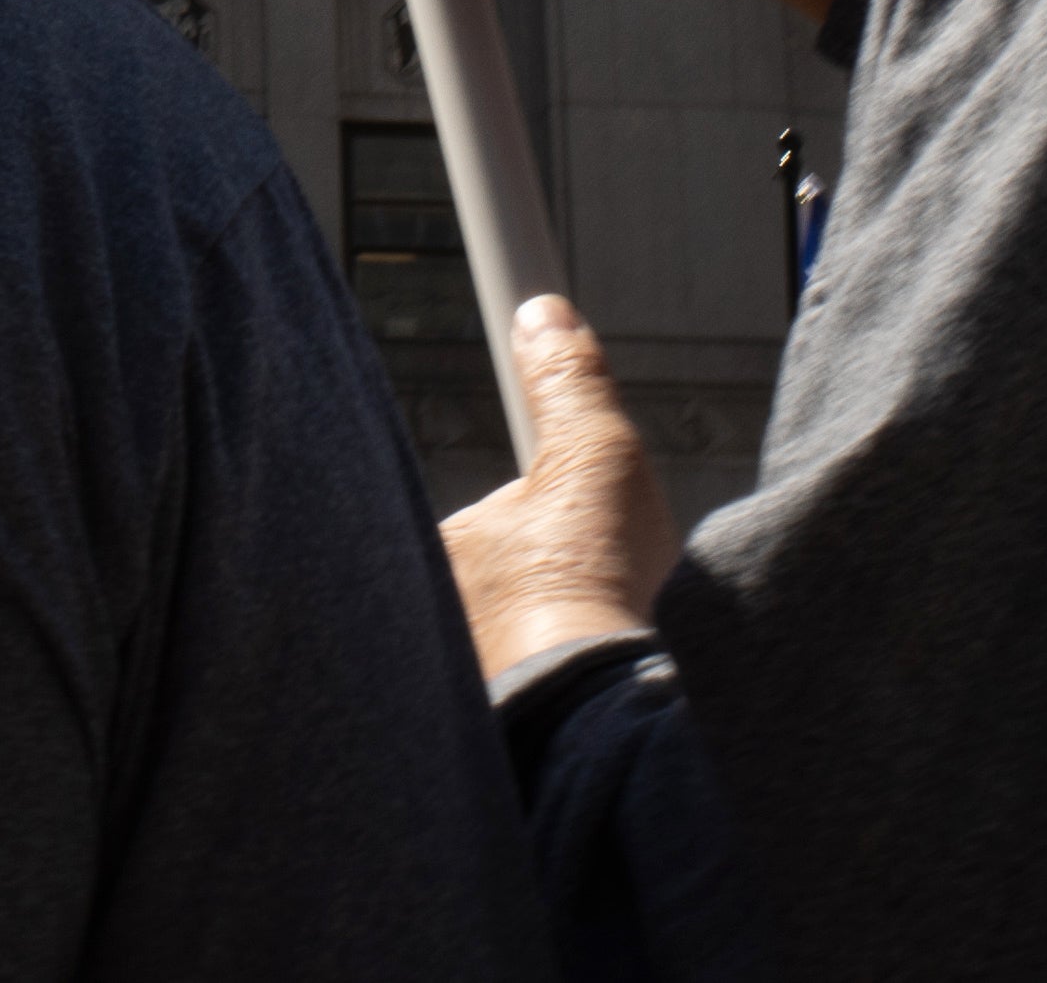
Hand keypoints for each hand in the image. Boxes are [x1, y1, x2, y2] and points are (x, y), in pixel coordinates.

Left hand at [440, 295, 682, 680]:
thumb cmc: (587, 592)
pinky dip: (558, 696)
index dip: (542, 526)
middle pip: (498, 587)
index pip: (483, 522)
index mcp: (450, 550)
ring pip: (511, 644)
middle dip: (544, 588)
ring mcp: (467, 675)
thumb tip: (541, 316)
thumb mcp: (593, 458)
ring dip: (550, 645)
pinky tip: (598, 692)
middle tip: (597, 596)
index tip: (578, 544)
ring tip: (606, 648)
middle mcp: (440, 616)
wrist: (601, 718)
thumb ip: (568, 383)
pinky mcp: (503, 730)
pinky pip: (527, 702)